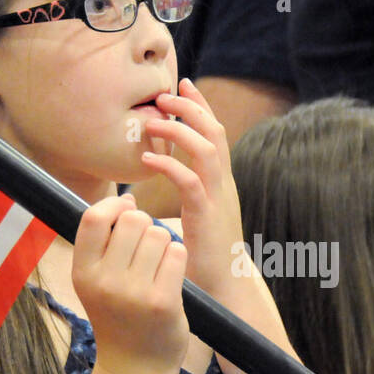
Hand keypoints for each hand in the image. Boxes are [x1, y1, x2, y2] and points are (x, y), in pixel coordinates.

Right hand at [71, 193, 188, 373]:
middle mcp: (105, 282)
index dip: (114, 206)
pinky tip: (171, 275)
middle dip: (145, 224)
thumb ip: (104, 242)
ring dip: (165, 242)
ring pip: (160, 234)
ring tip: (158, 265)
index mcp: (83, 273)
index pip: (93, 218)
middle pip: (133, 220)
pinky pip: (177, 253)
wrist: (136, 366)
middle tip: (146, 246)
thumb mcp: (96, 281)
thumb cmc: (119, 315)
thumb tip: (128, 199)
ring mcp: (134, 293)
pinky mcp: (162, 301)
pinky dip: (178, 257)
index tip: (126, 211)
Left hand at [138, 79, 243, 299]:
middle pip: (215, 132)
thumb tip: (172, 174)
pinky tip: (148, 159)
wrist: (225, 288)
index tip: (183, 85)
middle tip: (164, 94)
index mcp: (223, 182)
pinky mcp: (206, 217)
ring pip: (207, 150)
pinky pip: (190, 181)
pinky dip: (169, 165)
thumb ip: (192, 192)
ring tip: (154, 120)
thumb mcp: (201, 215)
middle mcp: (224, 185)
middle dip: (191, 108)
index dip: (201, 106)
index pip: (216, 133)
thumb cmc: (207, 256)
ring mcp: (218, 199)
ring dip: (179, 130)